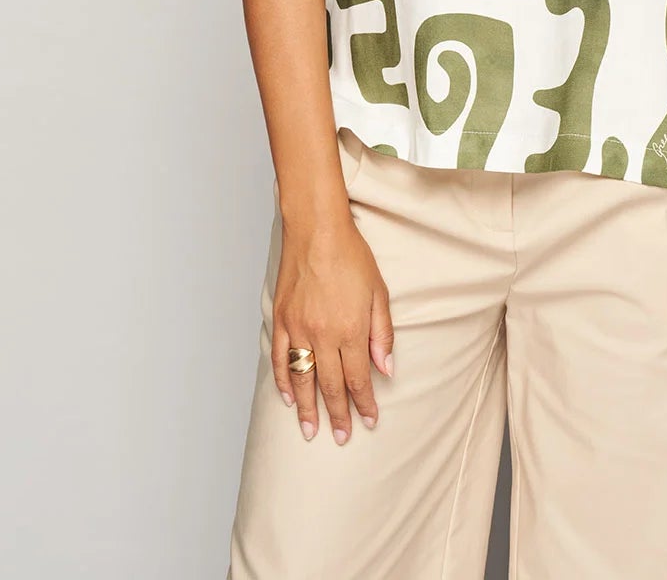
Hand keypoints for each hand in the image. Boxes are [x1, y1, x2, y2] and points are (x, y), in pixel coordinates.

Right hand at [271, 209, 393, 443]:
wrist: (316, 229)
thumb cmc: (351, 255)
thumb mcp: (378, 293)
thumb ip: (382, 334)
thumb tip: (386, 368)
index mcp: (350, 329)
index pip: (359, 379)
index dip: (364, 404)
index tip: (369, 422)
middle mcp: (322, 334)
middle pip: (330, 385)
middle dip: (337, 415)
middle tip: (341, 438)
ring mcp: (298, 327)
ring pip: (302, 378)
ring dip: (306, 408)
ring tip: (310, 431)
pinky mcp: (281, 318)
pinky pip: (280, 357)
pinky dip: (283, 379)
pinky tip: (287, 396)